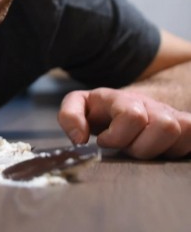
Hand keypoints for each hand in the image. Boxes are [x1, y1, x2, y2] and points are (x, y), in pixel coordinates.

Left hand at [58, 87, 190, 158]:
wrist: (122, 104)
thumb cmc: (99, 110)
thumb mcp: (78, 106)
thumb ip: (69, 117)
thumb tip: (79, 139)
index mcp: (122, 98)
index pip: (133, 116)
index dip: (117, 137)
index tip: (104, 141)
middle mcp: (151, 104)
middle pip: (165, 126)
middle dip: (141, 147)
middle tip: (126, 147)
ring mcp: (170, 114)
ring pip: (181, 131)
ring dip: (159, 149)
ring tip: (141, 148)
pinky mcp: (185, 125)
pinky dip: (179, 148)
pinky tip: (160, 149)